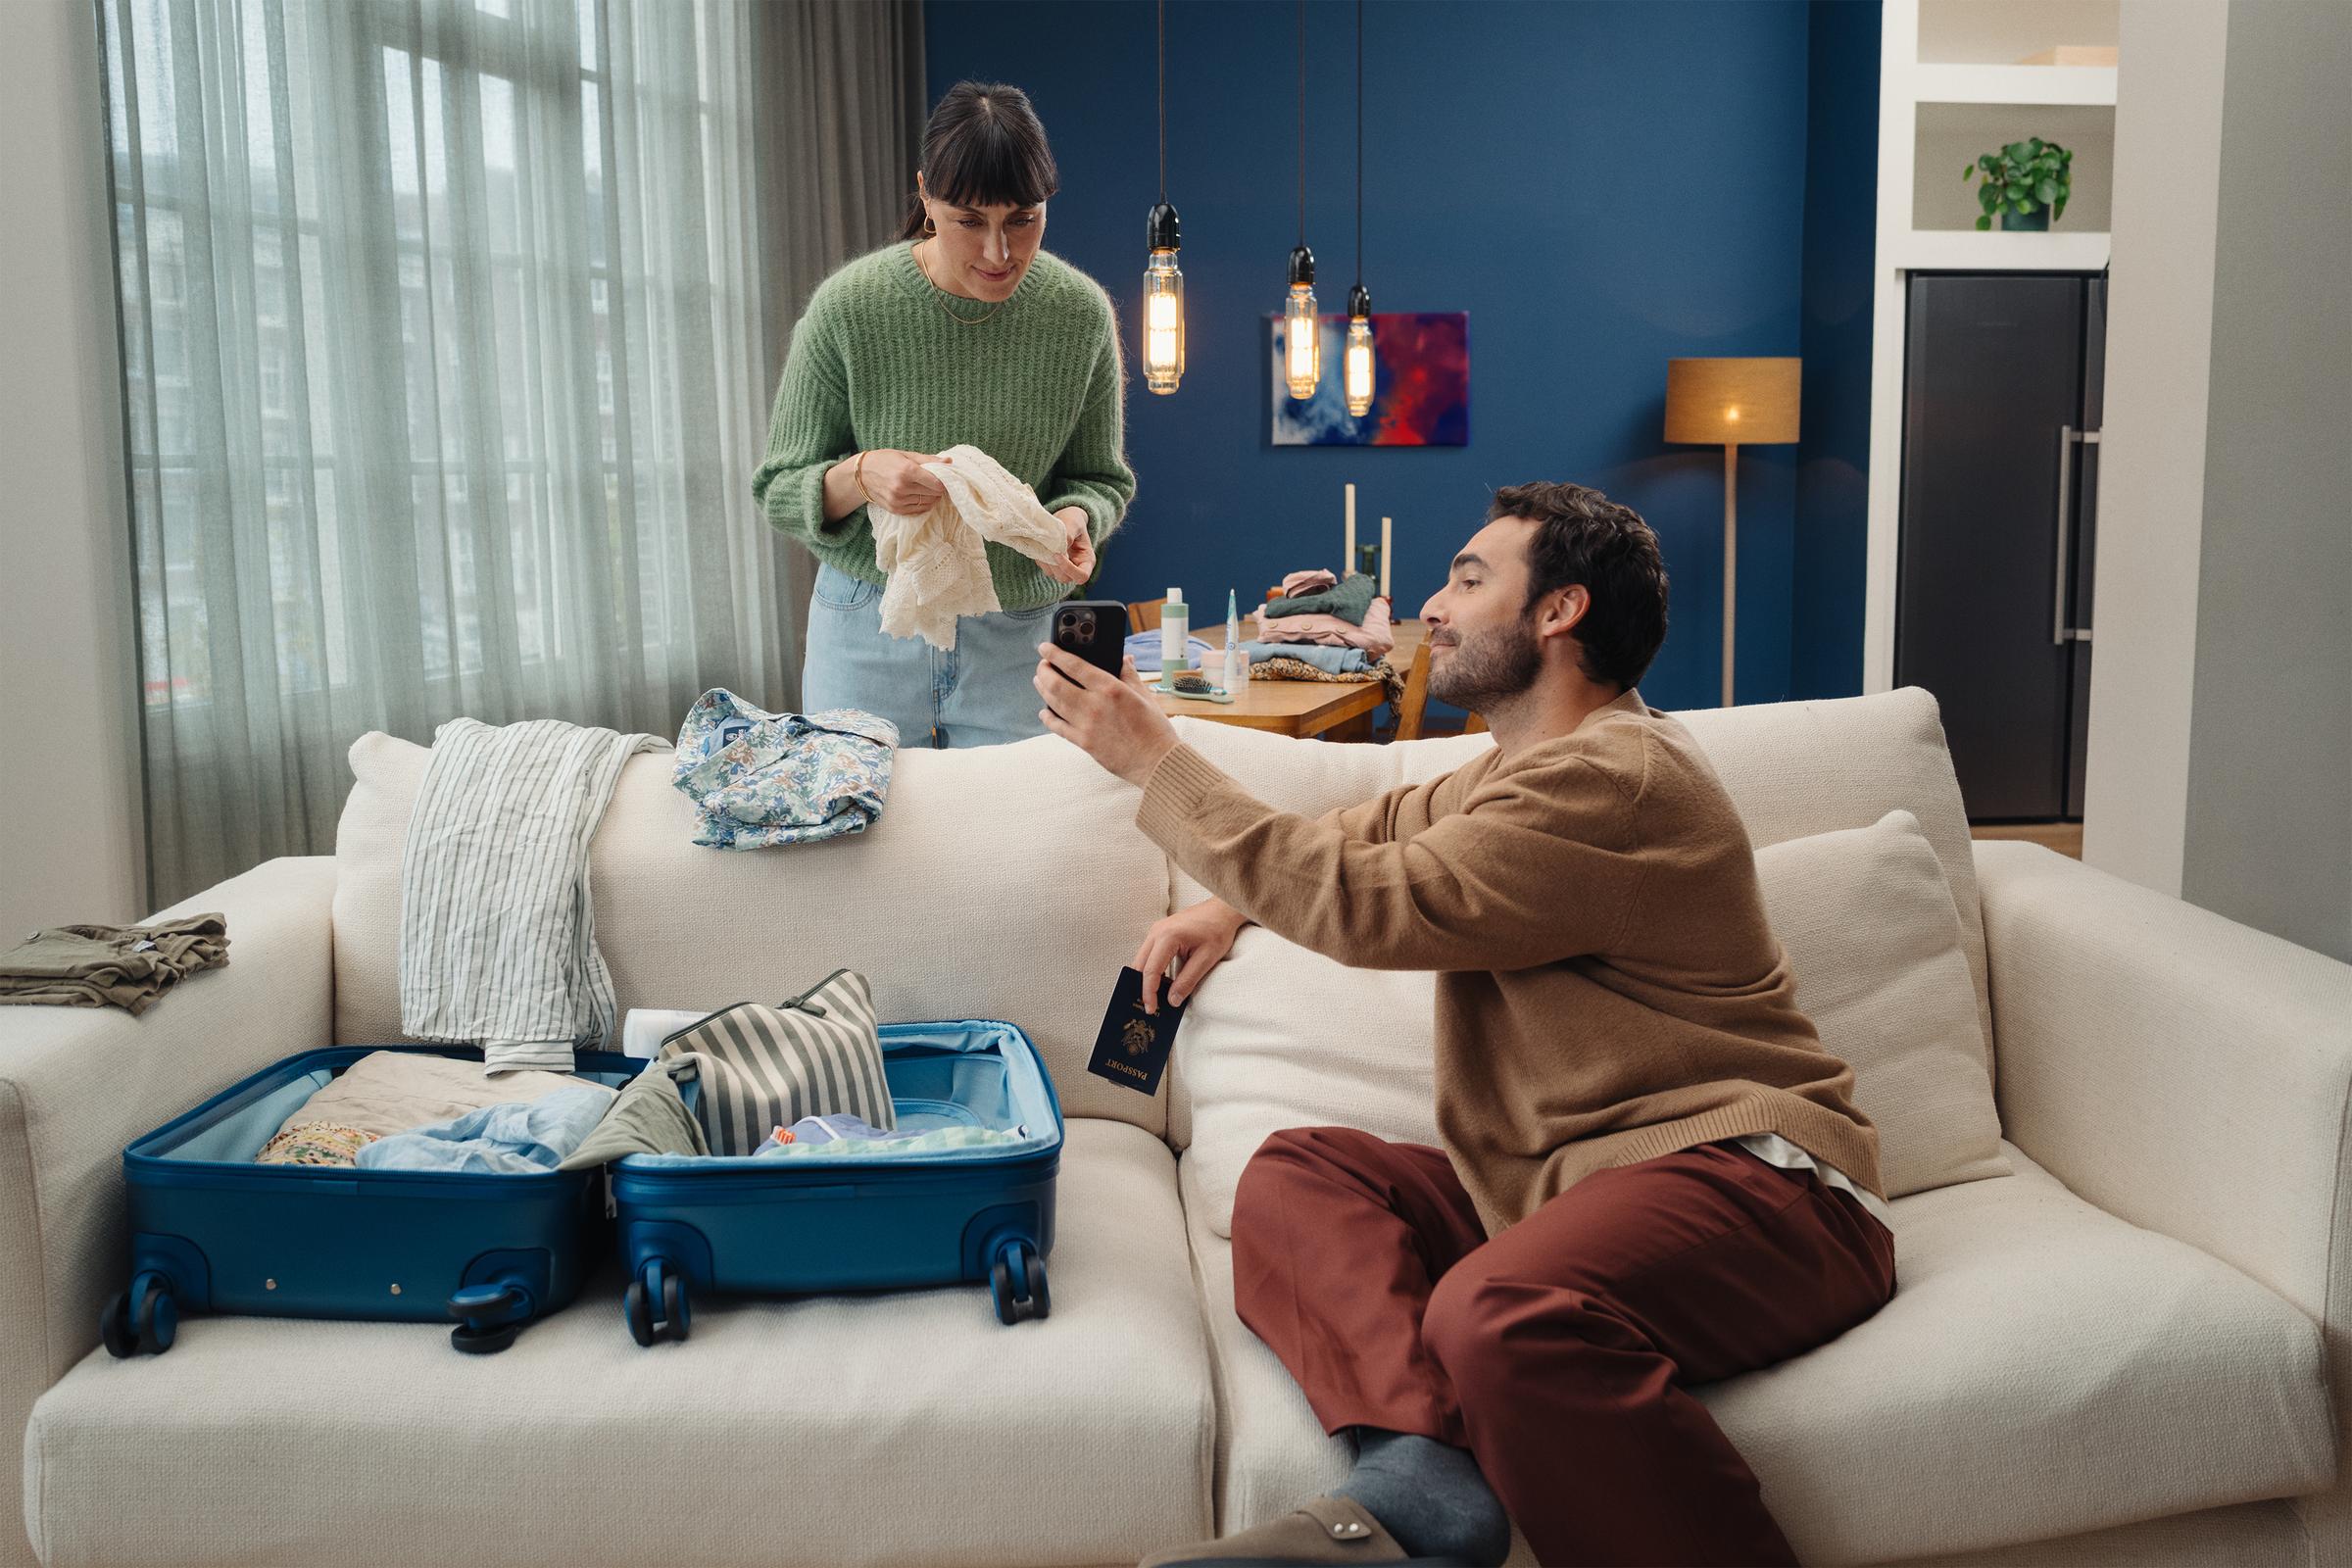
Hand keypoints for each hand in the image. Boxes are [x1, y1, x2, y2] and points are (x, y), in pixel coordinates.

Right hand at [857, 449, 949, 514]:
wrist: (861, 474)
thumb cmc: (885, 460)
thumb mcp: (906, 455)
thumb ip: (929, 459)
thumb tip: (949, 461)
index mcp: (907, 471)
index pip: (936, 483)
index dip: (943, 481)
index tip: (942, 478)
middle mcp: (902, 487)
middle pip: (933, 493)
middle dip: (937, 489)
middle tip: (935, 483)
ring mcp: (898, 500)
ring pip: (927, 503)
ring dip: (931, 497)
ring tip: (927, 489)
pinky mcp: (895, 510)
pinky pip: (918, 510)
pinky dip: (923, 504)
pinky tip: (920, 496)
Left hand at [1035, 645, 1177, 785]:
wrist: (1156, 762)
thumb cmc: (1155, 729)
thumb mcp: (1145, 695)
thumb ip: (1129, 674)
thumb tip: (1124, 659)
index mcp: (1110, 688)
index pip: (1075, 665)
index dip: (1055, 654)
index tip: (1045, 648)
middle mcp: (1094, 705)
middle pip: (1056, 683)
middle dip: (1044, 671)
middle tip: (1042, 665)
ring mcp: (1086, 725)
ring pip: (1053, 703)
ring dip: (1042, 689)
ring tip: (1040, 681)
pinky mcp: (1083, 743)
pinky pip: (1058, 727)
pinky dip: (1047, 717)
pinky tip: (1044, 712)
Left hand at [1039, 507, 1094, 584]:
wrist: (1065, 518)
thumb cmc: (1073, 520)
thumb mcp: (1074, 523)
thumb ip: (1069, 534)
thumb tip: (1059, 548)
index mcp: (1087, 560)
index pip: (1082, 576)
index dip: (1069, 569)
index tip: (1058, 555)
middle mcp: (1076, 567)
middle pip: (1065, 578)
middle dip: (1055, 566)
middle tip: (1048, 549)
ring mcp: (1063, 568)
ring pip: (1053, 574)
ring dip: (1046, 562)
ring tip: (1045, 545)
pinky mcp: (1052, 565)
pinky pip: (1044, 568)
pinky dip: (1041, 559)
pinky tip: (1041, 546)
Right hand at [1131, 899, 1248, 1013]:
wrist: (1223, 909)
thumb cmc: (1217, 929)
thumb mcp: (1206, 959)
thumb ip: (1188, 981)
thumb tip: (1172, 1000)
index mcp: (1167, 936)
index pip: (1151, 971)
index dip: (1149, 993)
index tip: (1151, 1009)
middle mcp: (1157, 931)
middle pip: (1140, 965)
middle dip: (1142, 987)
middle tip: (1148, 1007)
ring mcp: (1156, 930)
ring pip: (1141, 959)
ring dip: (1145, 978)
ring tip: (1152, 998)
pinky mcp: (1160, 932)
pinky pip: (1149, 954)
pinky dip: (1151, 969)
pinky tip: (1159, 983)